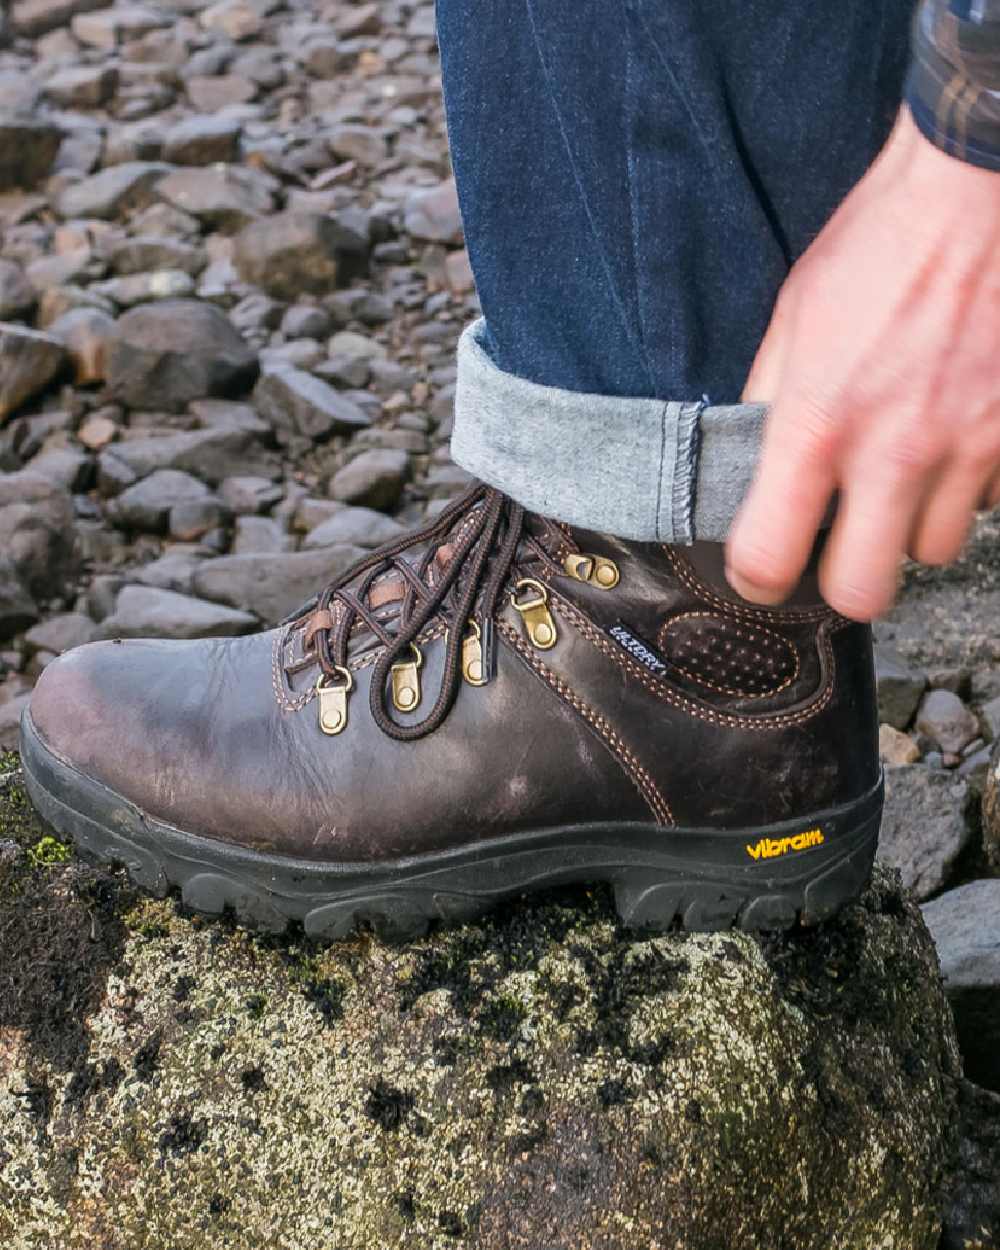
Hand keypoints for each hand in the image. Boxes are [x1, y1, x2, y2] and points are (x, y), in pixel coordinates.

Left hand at [726, 106, 999, 620]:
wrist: (981, 187)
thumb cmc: (880, 244)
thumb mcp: (794, 319)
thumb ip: (771, 402)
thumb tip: (750, 461)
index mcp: (818, 424)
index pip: (769, 556)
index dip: (756, 578)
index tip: (760, 570)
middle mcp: (894, 451)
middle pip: (863, 592)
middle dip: (843, 581)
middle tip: (838, 550)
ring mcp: (967, 449)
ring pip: (932, 551)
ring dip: (909, 529)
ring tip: (900, 479)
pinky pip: (989, 504)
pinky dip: (966, 490)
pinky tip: (952, 445)